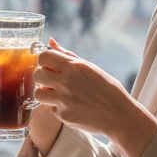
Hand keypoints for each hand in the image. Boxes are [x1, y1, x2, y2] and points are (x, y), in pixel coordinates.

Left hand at [33, 39, 156, 156]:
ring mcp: (64, 100)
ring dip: (47, 94)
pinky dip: (59, 108)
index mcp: (75, 67)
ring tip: (61, 95)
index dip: (44, 61)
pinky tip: (73, 107)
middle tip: (54, 82)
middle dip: (42, 77)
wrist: (119, 115)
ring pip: (39, 94)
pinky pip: (51, 109)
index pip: (43, 57)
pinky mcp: (64, 116)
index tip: (50, 66)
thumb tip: (50, 41)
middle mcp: (67, 82)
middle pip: (37, 75)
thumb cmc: (106, 88)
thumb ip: (67, 55)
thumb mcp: (90, 67)